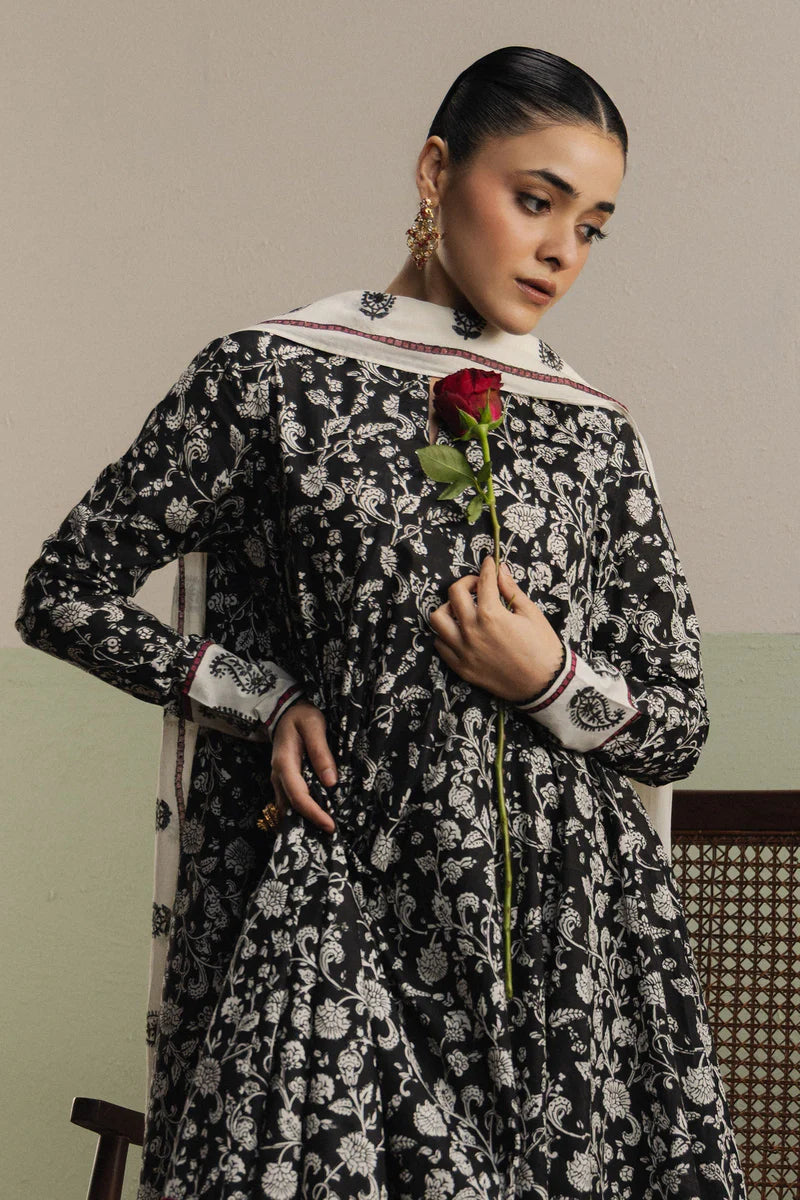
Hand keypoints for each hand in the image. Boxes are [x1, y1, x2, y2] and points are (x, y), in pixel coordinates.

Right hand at [270, 699, 337, 832]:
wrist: (285, 712)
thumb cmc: (301, 716)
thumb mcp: (314, 726)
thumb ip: (321, 752)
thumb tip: (331, 782)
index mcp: (284, 763)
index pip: (298, 796)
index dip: (313, 813)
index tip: (330, 825)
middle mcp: (278, 776)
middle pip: (291, 807)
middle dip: (310, 822)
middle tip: (331, 833)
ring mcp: (278, 780)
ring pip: (288, 807)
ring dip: (304, 819)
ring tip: (324, 829)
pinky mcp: (283, 781)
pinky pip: (290, 801)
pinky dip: (301, 812)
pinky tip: (316, 817)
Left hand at [429, 554, 564, 702]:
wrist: (545, 683)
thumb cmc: (542, 647)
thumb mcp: (531, 614)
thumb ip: (511, 590)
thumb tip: (500, 570)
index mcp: (491, 615)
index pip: (483, 581)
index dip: (488, 567)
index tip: (489, 562)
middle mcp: (471, 631)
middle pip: (454, 594)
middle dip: (466, 582)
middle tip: (478, 586)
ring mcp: (463, 651)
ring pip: (437, 619)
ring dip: (449, 608)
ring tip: (463, 610)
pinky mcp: (461, 667)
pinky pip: (441, 645)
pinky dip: (447, 634)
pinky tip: (460, 631)